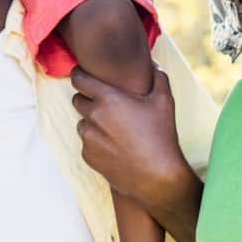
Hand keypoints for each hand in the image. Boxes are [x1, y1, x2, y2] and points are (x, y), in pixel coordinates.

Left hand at [71, 65, 192, 211]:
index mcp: (108, 99)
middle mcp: (93, 116)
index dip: (79, 74)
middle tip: (104, 104)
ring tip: (112, 128)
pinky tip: (114, 145)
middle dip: (87, 99)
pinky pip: (86, 143)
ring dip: (91, 122)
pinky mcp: (87, 156)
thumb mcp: (164, 101)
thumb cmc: (161, 136)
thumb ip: (158, 77)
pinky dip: (95, 141)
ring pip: (82, 123)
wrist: (156, 176)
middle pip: (77, 100)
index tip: (82, 74)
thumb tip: (153, 65)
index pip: (79, 79)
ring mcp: (88, 138)